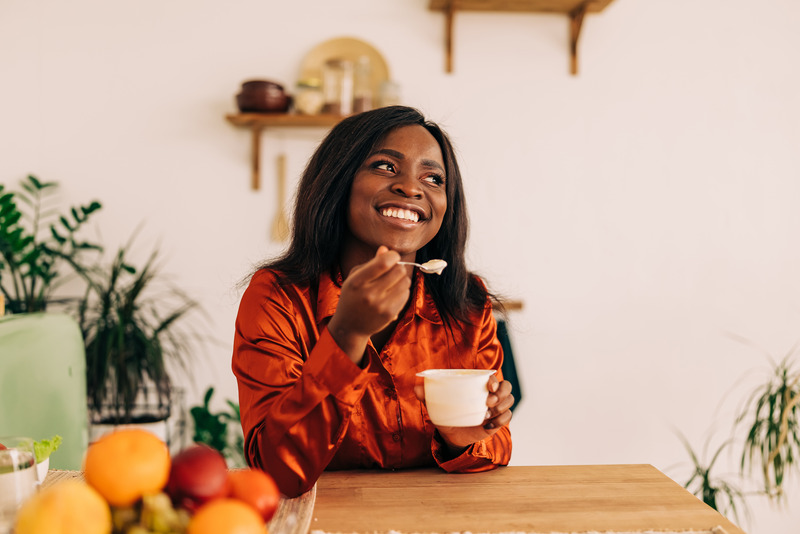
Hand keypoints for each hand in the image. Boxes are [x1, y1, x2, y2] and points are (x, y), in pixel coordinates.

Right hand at [327, 246, 410, 363]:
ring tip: (393, 282)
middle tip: (393, 270)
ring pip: (405, 282)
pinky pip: (406, 294)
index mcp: (357, 282)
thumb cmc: (352, 297)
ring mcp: (381, 306)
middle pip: (398, 271)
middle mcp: (369, 294)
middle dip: (398, 267)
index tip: (392, 256)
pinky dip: (402, 291)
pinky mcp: (390, 314)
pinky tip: (393, 293)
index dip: (393, 255)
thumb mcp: (355, 278)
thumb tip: (385, 249)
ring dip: (402, 278)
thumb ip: (371, 263)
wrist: (350, 326)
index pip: (383, 263)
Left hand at [414, 374, 512, 453]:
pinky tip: (488, 425)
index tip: (489, 386)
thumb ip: (428, 396)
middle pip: (507, 388)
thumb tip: (416, 388)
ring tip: (487, 414)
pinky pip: (507, 418)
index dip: (495, 380)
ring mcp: (495, 408)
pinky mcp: (497, 421)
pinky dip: (501, 421)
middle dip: (502, 393)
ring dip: (502, 407)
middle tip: (488, 401)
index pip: (494, 378)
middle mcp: (490, 395)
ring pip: (510, 402)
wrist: (451, 434)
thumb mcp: (437, 406)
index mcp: (477, 386)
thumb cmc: (446, 415)